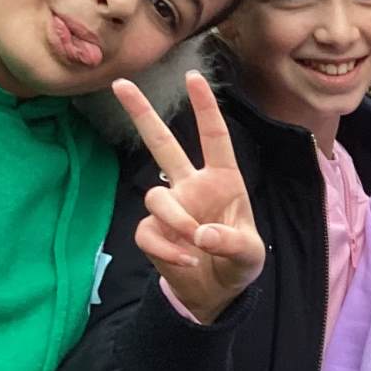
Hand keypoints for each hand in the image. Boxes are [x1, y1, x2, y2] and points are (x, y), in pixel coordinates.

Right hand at [115, 71, 267, 324]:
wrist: (217, 293)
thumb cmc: (240, 263)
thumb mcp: (249, 255)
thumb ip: (231, 243)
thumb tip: (202, 234)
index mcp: (223, 181)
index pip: (214, 138)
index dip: (205, 108)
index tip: (194, 76)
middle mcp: (192, 187)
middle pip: (162, 144)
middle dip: (142, 114)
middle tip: (121, 83)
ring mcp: (169, 207)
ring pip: (156, 197)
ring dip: (175, 221)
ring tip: (194, 244)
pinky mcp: (152, 232)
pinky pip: (148, 232)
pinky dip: (167, 249)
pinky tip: (186, 262)